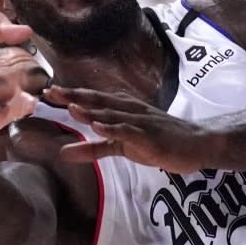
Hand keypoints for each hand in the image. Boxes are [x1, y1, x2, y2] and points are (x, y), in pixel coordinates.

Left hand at [43, 86, 218, 173]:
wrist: (197, 143)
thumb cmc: (159, 141)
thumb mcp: (122, 146)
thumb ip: (93, 149)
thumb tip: (63, 153)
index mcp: (121, 109)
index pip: (92, 99)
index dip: (70, 95)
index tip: (48, 91)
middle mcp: (129, 110)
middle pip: (97, 101)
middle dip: (73, 96)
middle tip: (50, 92)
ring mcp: (140, 122)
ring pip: (112, 115)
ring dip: (91, 111)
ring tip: (70, 107)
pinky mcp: (150, 136)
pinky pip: (129, 131)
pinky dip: (113, 128)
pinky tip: (99, 127)